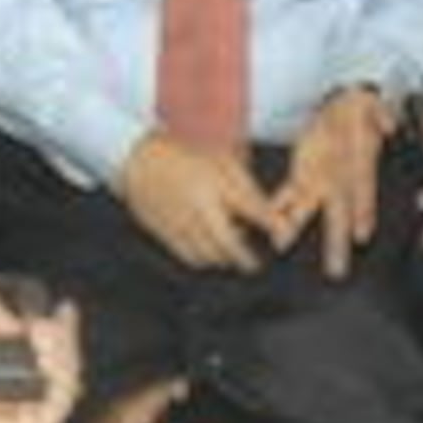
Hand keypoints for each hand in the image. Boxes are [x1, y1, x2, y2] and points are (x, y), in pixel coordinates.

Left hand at [0, 286, 84, 422]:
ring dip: (63, 351)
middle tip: (47, 324)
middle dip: (65, 336)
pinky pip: (62, 402)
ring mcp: (29, 413)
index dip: (59, 327)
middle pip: (65, 360)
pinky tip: (42, 359)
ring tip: (41, 336)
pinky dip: (60, 377)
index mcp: (1, 366)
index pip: (45, 346)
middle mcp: (19, 390)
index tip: (63, 309)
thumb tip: (17, 323)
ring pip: (69, 378)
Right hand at [117, 132, 286, 274]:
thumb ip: (246, 187)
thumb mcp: (223, 163)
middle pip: (230, 245)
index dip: (273, 226)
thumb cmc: (186, 158)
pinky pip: (191, 258)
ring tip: (232, 253)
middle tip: (255, 264)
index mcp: (217, 185)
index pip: (255, 211)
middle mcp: (200, 209)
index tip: (282, 235)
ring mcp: (182, 225)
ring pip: (210, 257)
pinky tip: (210, 252)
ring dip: (225, 259)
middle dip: (246, 258)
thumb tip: (268, 212)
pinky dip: (205, 260)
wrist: (140, 162)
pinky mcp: (166, 235)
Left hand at [272, 87, 393, 280]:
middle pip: (339, 216)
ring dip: (294, 228)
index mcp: (360, 168)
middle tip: (336, 271)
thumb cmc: (357, 113)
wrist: (341, 111)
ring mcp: (319, 183)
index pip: (364, 192)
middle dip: (336, 243)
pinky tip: (269, 226)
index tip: (362, 235)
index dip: (363, 213)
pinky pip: (287, 196)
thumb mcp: (370, 105)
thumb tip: (390, 123)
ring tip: (282, 244)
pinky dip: (278, 209)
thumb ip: (380, 113)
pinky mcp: (300, 177)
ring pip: (308, 211)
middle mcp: (340, 182)